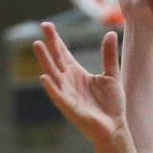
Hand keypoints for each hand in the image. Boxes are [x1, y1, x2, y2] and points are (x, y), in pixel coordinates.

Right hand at [33, 22, 126, 143]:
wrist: (115, 127)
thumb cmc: (111, 104)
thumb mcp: (112, 75)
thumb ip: (108, 55)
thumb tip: (110, 33)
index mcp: (77, 74)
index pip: (63, 53)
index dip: (56, 40)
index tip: (48, 25)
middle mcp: (69, 82)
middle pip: (56, 59)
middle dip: (50, 44)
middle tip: (44, 26)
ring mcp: (67, 94)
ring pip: (53, 74)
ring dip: (45, 60)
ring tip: (37, 45)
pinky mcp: (69, 107)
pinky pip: (58, 96)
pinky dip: (51, 87)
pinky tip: (44, 77)